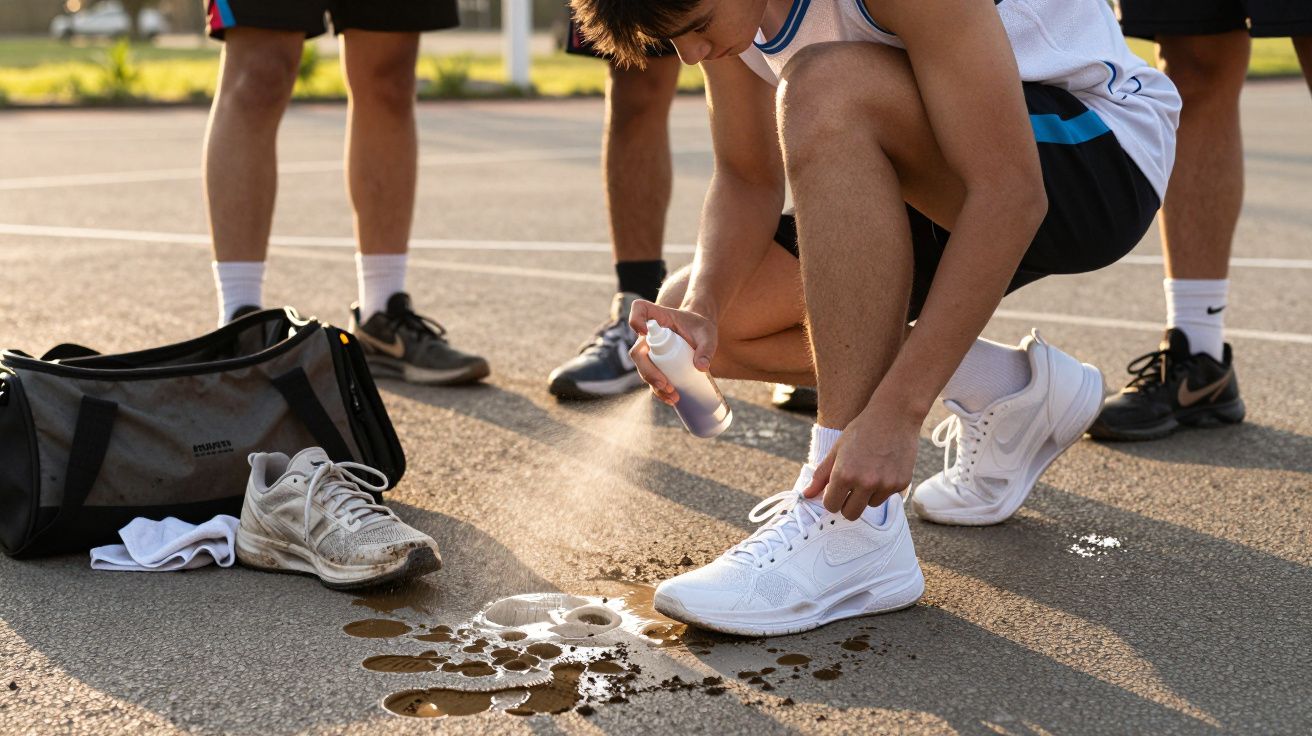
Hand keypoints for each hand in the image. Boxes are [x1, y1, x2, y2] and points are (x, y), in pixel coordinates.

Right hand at [629, 299, 718, 405]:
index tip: (645, 331)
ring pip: (643, 370)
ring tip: (673, 396)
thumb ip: (706, 348)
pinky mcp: (656, 365)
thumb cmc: (701, 328)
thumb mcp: (707, 334)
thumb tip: (701, 367)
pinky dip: (660, 391)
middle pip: (637, 352)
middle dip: (648, 371)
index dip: (636, 319)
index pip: (638, 309)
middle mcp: (649, 335)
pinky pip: (652, 379)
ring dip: (654, 385)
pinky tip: (671, 399)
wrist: (701, 333)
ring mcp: (650, 352)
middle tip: (665, 384)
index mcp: (658, 317)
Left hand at [802, 402, 921, 519]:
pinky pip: (887, 496)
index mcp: (844, 474)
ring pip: (870, 505)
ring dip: (867, 495)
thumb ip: (821, 475)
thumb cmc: (862, 430)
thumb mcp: (836, 449)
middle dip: (847, 505)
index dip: (831, 499)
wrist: (894, 415)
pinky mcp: (901, 484)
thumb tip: (806, 494)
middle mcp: (865, 483)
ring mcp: (884, 485)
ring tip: (870, 471)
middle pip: (850, 514)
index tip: (835, 492)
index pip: (831, 506)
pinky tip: (884, 468)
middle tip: (849, 490)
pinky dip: (883, 487)